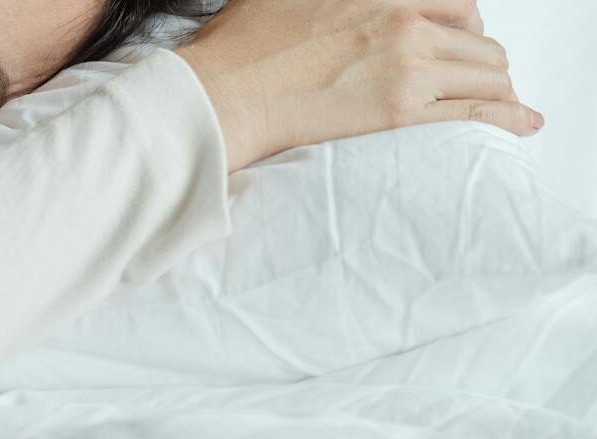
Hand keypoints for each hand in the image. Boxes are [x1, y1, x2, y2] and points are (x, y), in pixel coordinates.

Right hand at [175, 0, 539, 169]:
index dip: (462, 25)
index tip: (454, 42)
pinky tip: (521, 123)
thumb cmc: (237, 49)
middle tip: (466, 81)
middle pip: (478, 38)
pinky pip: (478, 110)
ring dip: (492, 88)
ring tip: (488, 105)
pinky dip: (508, 116)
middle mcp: (402, 19)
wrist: (221, 94)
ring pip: (487, 73)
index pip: (455, 2)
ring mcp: (407, 64)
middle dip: (479, 60)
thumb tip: (332, 7)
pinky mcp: (402, 110)